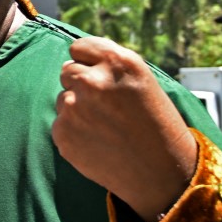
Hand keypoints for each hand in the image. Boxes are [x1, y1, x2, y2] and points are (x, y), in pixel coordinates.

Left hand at [52, 37, 198, 221]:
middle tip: (105, 106)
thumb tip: (77, 58)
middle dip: (80, 84)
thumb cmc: (156, 125)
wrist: (161, 173)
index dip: (88, 62)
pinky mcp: (63, 133)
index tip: (99, 76)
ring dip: (77, 109)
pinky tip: (98, 142)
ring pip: (63, 98)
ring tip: (106, 127)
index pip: (79, 47)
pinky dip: (73, 132)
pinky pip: (60, 123)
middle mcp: (92, 80)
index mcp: (117, 62)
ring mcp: (74, 107)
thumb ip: (109, 66)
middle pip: (67, 71)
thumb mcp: (143, 82)